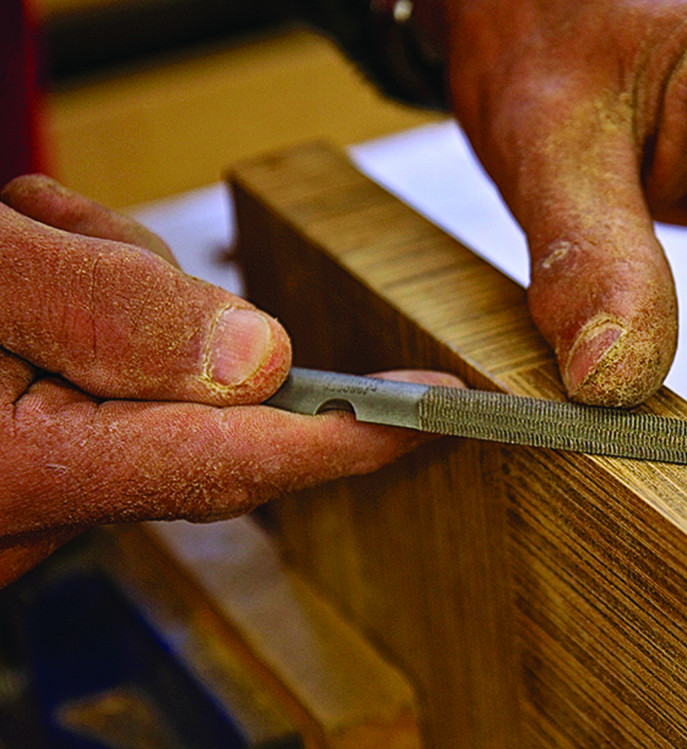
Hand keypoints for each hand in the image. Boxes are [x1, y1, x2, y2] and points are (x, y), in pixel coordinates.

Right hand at [0, 175, 459, 584]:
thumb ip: (109, 309)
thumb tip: (258, 357)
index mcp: (19, 472)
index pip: (229, 461)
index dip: (346, 433)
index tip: (434, 408)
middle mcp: (27, 511)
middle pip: (195, 416)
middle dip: (175, 314)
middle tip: (80, 238)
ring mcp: (27, 495)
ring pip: (156, 392)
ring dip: (121, 302)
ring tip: (36, 243)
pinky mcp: (26, 465)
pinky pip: (112, 393)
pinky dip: (96, 326)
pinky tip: (40, 273)